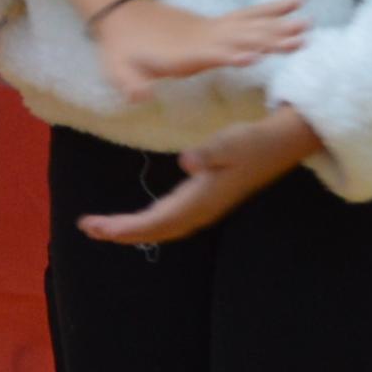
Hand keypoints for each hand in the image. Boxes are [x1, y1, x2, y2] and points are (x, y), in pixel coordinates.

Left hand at [80, 106, 322, 244]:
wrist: (283, 143)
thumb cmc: (254, 140)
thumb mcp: (232, 140)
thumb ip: (210, 152)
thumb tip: (188, 162)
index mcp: (202, 199)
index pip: (156, 221)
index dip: (125, 227)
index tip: (96, 227)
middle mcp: (201, 209)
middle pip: (156, 229)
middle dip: (121, 231)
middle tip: (88, 227)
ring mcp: (205, 205)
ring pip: (163, 226)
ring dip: (133, 228)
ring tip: (104, 227)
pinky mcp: (207, 197)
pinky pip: (171, 217)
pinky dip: (149, 221)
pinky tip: (138, 219)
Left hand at [89, 0, 305, 100]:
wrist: (121, 13)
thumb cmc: (121, 48)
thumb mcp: (118, 69)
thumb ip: (130, 83)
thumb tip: (140, 97)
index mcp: (182, 52)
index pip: (209, 54)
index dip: (229, 56)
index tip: (253, 57)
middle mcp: (203, 38)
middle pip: (240, 38)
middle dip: (268, 40)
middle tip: (299, 40)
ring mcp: (213, 28)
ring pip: (251, 26)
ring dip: (279, 26)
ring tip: (308, 27)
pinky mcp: (218, 24)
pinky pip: (251, 15)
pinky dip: (274, 9)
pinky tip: (297, 2)